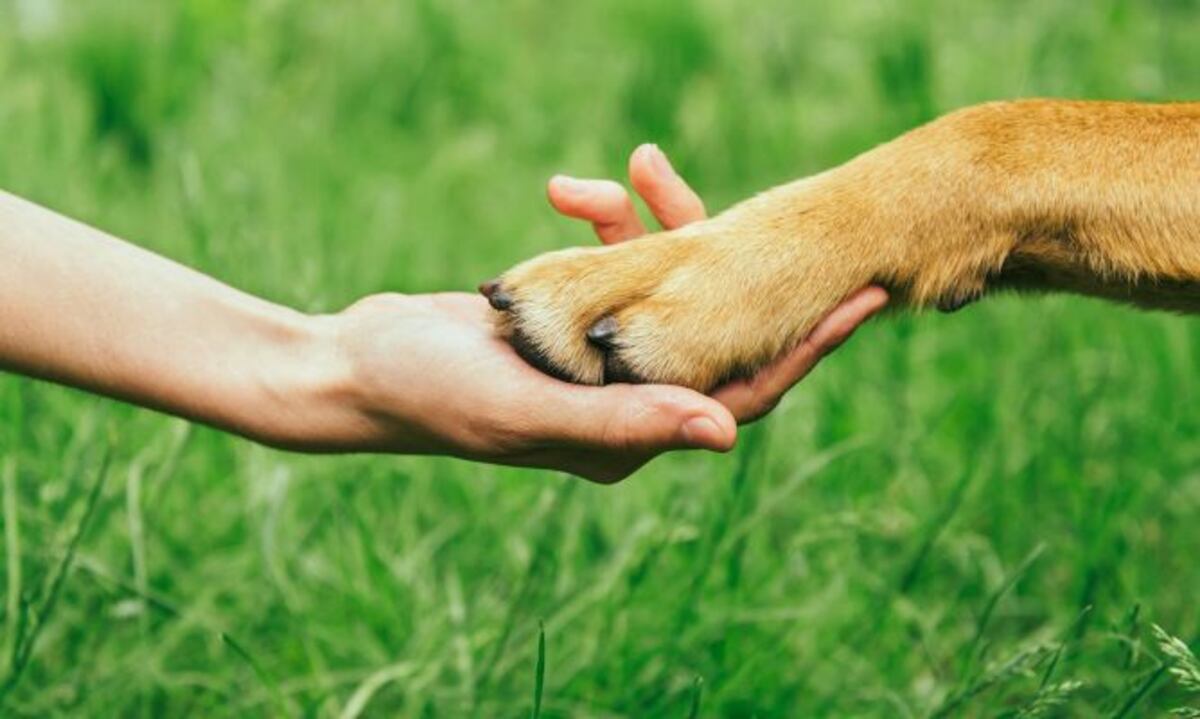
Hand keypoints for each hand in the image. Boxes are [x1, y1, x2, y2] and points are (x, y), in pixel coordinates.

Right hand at [309, 146, 886, 482]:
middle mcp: (624, 401)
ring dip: (652, 226)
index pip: (745, 392)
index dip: (807, 347)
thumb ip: (628, 420)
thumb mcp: (531, 408)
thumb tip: (730, 434)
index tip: (866, 297)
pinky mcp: (567, 321)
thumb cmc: (433, 395)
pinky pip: (613, 267)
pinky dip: (602, 226)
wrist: (357, 365)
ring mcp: (596, 359)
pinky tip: (572, 192)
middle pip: (714, 330)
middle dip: (738, 264)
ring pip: (663, 287)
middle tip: (789, 209)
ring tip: (634, 167)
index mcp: (631, 436)